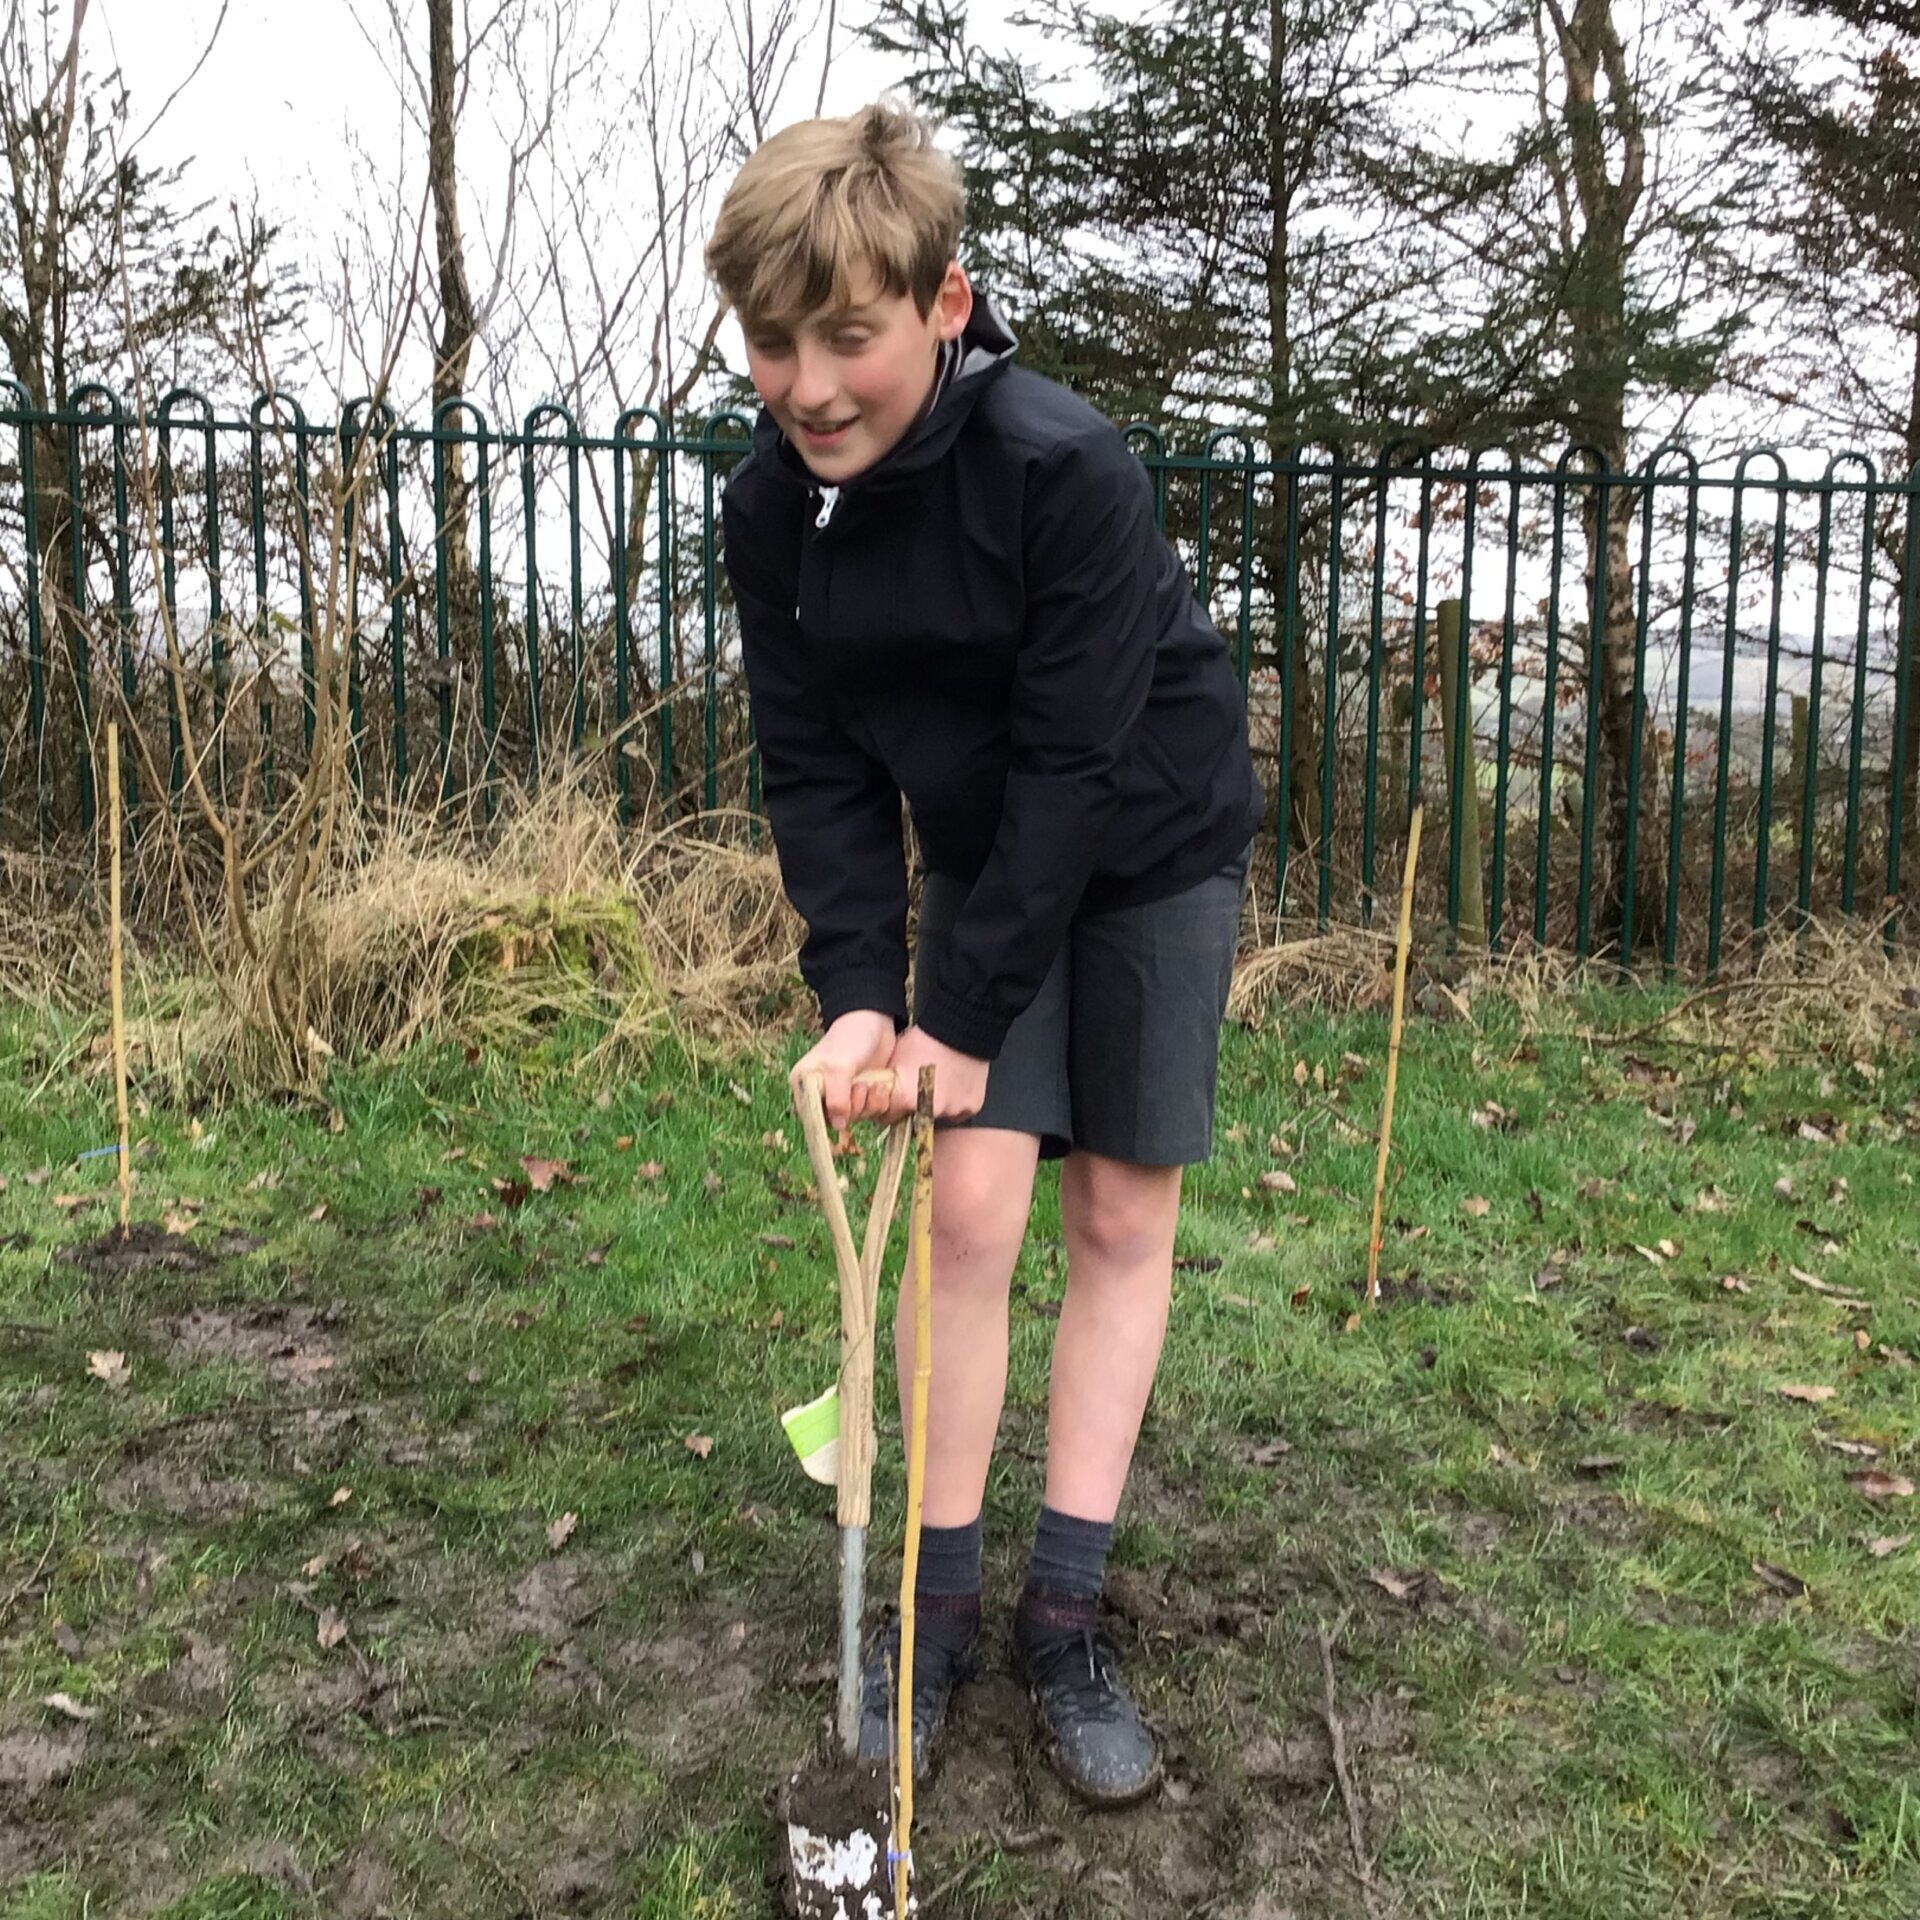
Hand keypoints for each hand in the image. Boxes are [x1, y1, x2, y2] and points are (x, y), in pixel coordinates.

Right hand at [789, 1010, 897, 1132]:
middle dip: (852, 1108)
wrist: (875, 1021)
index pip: (810, 1117)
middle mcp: (821, 1093)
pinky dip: (877, 1104)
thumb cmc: (850, 1038)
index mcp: (804, 1085)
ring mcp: (843, 1095)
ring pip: (854, 1118)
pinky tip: (880, 1087)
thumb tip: (838, 1125)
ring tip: (871, 1083)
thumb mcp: (839, 1068)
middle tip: (860, 1087)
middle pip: (834, 1121)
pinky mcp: (862, 1096)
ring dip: (867, 1105)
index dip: (828, 1117)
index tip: (844, 1109)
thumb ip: (836, 1098)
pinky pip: (869, 1113)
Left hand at [869, 1025, 988, 1124]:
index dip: (890, 1108)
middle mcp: (929, 1110)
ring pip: (938, 1115)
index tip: (894, 1101)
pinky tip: (954, 1084)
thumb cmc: (925, 1039)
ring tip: (940, 1082)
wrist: (959, 1029)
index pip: (888, 1118)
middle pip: (914, 1119)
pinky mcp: (970, 1107)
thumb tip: (880, 1095)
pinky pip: (959, 1111)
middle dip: (914, 1107)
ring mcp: (952, 1110)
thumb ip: (887, 1084)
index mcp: (905, 1099)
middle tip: (920, 1087)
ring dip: (936, 1105)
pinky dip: (956, 1102)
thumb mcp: (895, 1059)